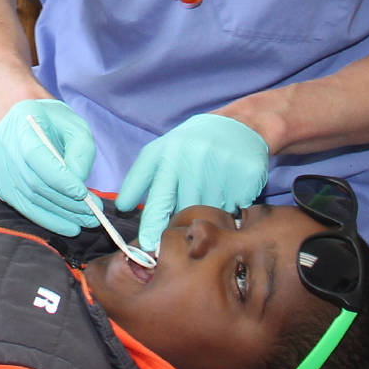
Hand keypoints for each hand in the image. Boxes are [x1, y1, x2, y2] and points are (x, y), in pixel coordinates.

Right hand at [0, 98, 95, 234]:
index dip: (58, 178)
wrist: (23, 119)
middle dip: (65, 202)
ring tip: (84, 221)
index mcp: (21, 121)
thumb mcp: (75, 126)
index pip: (35, 155)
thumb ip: (81, 151)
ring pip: (27, 199)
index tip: (83, 194)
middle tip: (92, 214)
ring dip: (58, 214)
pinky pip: (22, 206)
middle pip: (32, 181)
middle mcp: (2, 144)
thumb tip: (78, 182)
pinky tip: (66, 225)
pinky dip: (46, 218)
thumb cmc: (53, 122)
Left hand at [117, 114, 268, 253]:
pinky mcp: (244, 173)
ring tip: (209, 191)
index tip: (147, 244)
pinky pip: (234, 207)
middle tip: (177, 228)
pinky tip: (229, 188)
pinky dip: (230, 206)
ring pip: (208, 212)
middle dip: (178, 223)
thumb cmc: (192, 144)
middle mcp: (189, 158)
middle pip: (181, 211)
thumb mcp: (162, 151)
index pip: (154, 197)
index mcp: (165, 153)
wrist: (238, 124)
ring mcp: (219, 165)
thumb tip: (124, 208)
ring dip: (207, 212)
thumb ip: (142, 179)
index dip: (150, 224)